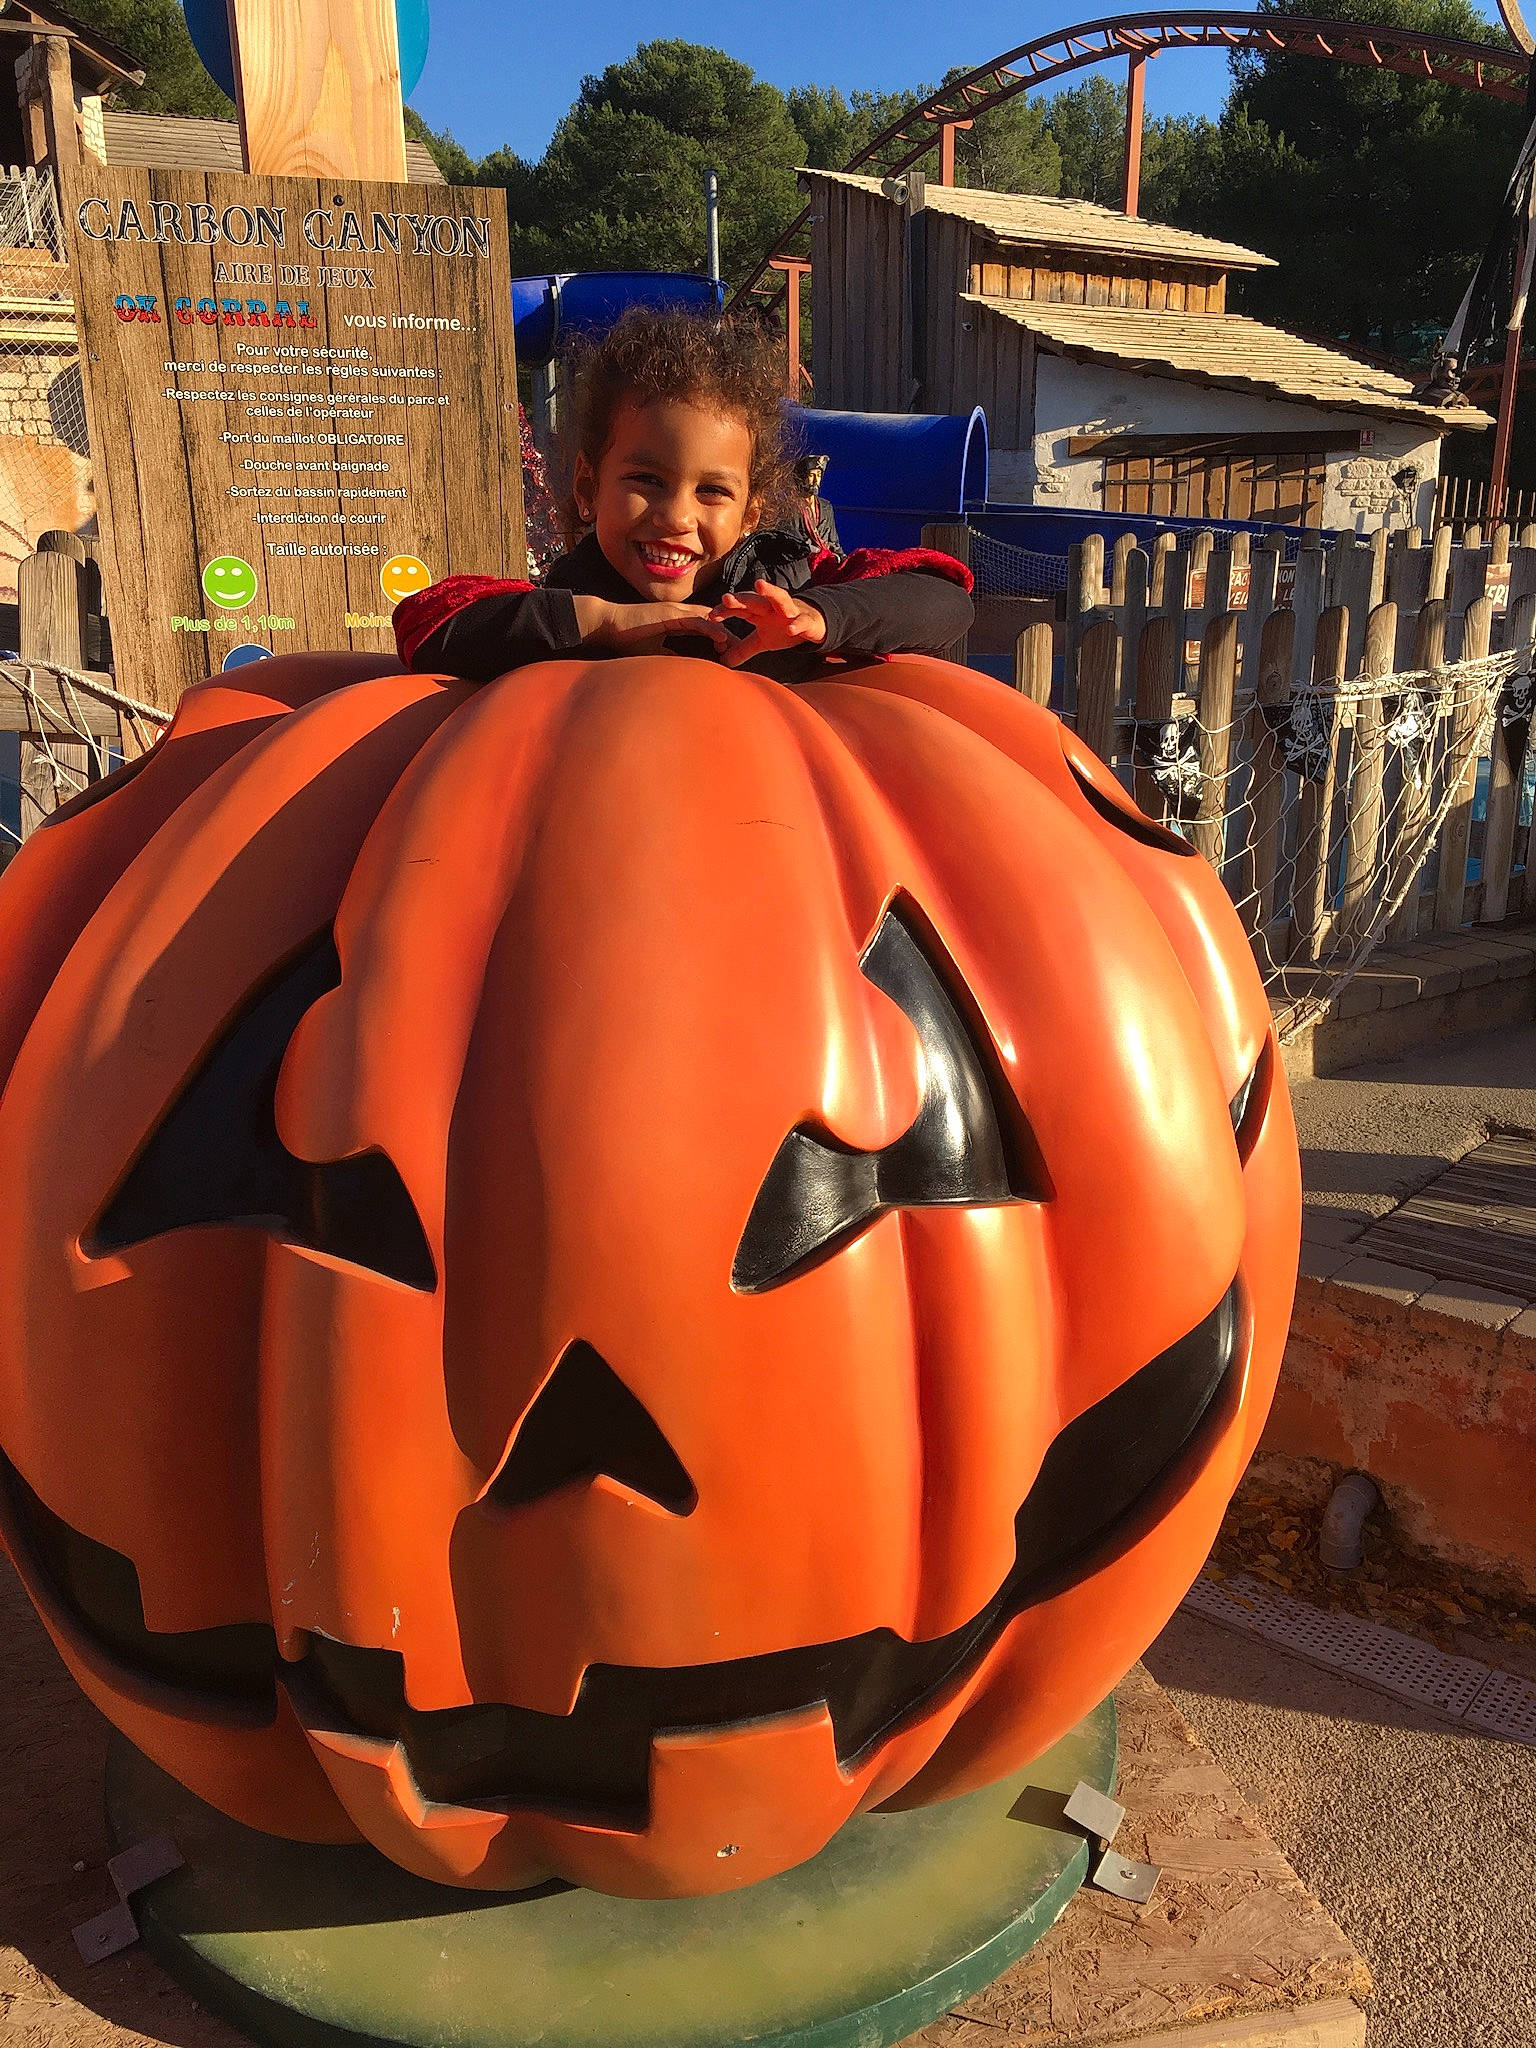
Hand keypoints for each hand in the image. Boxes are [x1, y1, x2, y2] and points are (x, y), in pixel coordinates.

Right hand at [571, 595, 729, 656]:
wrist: (609, 625)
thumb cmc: (628, 638)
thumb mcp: (655, 652)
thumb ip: (671, 657)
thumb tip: (685, 670)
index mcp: (678, 621)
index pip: (705, 628)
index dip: (719, 638)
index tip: (731, 652)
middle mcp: (680, 614)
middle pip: (712, 622)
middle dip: (729, 634)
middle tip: (745, 648)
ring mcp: (676, 611)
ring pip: (709, 619)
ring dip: (725, 632)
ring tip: (738, 646)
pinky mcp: (671, 613)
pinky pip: (696, 621)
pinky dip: (711, 629)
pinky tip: (723, 639)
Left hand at [708, 581, 827, 667]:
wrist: (814, 625)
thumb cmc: (784, 628)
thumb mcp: (762, 641)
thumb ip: (743, 649)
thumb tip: (724, 662)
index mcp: (759, 611)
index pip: (739, 608)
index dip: (726, 610)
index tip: (711, 616)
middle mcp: (772, 607)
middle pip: (754, 600)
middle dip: (741, 598)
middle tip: (726, 597)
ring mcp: (790, 611)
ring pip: (780, 597)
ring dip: (770, 591)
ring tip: (759, 585)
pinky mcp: (806, 620)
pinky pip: (801, 621)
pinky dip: (796, 624)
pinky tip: (790, 628)